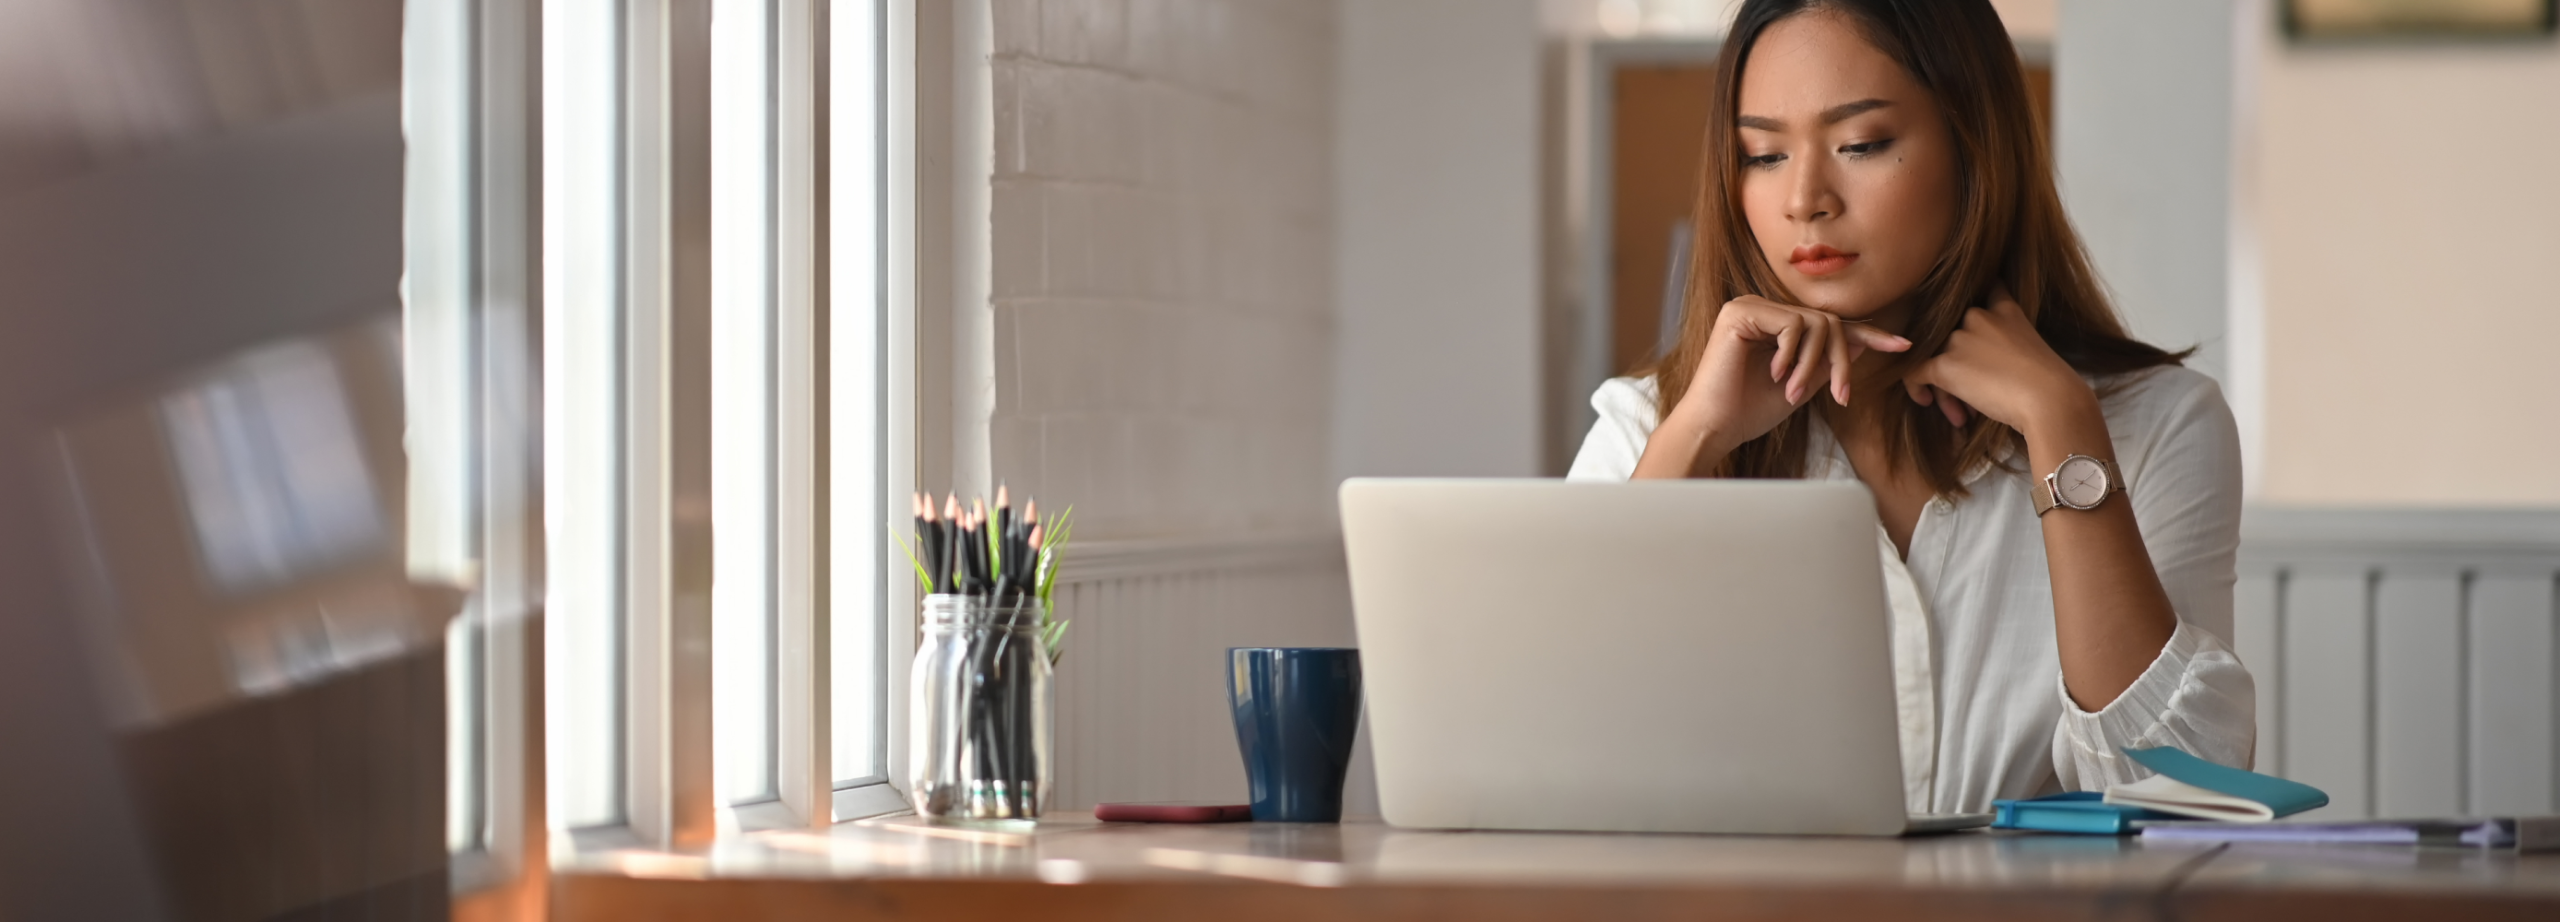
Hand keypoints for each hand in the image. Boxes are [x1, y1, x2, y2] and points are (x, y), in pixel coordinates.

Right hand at [1662, 295, 1911, 458]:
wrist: (1714, 427)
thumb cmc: (1749, 411)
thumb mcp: (1801, 386)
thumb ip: (1827, 362)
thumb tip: (1864, 341)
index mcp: (1774, 324)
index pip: (1828, 324)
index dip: (1868, 334)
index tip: (1903, 345)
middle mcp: (1762, 308)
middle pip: (1827, 322)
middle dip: (1841, 360)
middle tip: (1840, 396)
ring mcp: (1750, 306)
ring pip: (1814, 323)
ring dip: (1814, 364)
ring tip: (1795, 392)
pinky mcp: (1741, 312)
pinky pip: (1792, 324)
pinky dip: (1793, 355)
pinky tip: (1776, 376)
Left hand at [1899, 286, 2095, 435]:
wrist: (2049, 399)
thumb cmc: (2049, 384)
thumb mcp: (2033, 349)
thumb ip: (2008, 343)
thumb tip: (1984, 364)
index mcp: (2004, 309)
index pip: (1983, 292)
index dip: (1968, 311)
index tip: (1966, 332)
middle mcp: (1977, 316)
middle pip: (1951, 336)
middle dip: (1957, 365)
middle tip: (1970, 395)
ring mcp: (1959, 338)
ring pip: (1934, 357)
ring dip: (1944, 385)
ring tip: (1960, 412)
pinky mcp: (1944, 364)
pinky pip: (1914, 372)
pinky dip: (1915, 387)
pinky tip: (1927, 400)